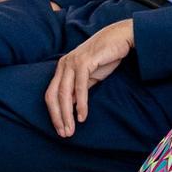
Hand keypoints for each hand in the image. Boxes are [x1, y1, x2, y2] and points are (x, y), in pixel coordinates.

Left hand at [43, 20, 135, 137]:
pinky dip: (80, 103)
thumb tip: (69, 105)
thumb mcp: (91, 75)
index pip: (51, 94)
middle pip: (53, 96)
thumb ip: (79, 88)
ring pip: (63, 93)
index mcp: (62, 67)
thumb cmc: (107, 55)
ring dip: (67, 114)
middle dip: (58, 117)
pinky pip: (79, 87)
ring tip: (72, 129)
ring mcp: (72, 62)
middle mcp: (63, 64)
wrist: (121, 37)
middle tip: (65, 134)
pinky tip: (82, 115)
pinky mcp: (84, 62)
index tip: (61, 129)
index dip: (54, 113)